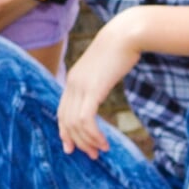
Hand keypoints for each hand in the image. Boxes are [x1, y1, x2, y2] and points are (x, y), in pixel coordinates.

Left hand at [56, 14, 139, 159]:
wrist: (127, 33)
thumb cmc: (121, 47)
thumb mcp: (105, 65)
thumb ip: (99, 78)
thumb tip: (103, 87)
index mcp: (73, 79)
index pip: (62, 111)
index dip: (65, 131)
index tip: (72, 146)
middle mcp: (72, 83)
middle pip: (65, 120)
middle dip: (76, 141)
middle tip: (91, 155)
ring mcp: (80, 86)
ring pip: (75, 124)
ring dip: (87, 141)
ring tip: (100, 151)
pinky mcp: (92, 90)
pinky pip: (86, 120)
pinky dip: (93, 135)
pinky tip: (104, 142)